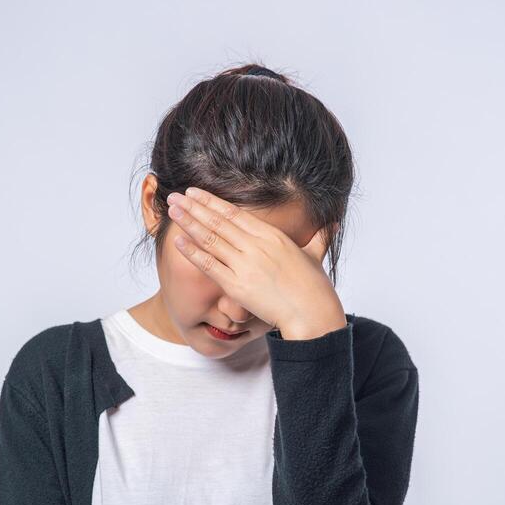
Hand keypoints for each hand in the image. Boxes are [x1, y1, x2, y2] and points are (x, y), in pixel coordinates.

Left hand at [166, 187, 346, 334]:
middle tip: (175, 196)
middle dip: (194, 207)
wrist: (311, 312)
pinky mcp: (237, 286)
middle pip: (218, 221)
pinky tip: (178, 241)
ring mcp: (245, 265)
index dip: (212, 202)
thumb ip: (319, 237)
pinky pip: (210, 265)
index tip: (195, 192)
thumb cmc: (314, 287)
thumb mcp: (315, 256)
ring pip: (211, 238)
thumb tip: (332, 224)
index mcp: (272, 236)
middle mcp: (256, 246)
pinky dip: (193, 252)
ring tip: (172, 210)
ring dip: (189, 223)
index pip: (235, 213)